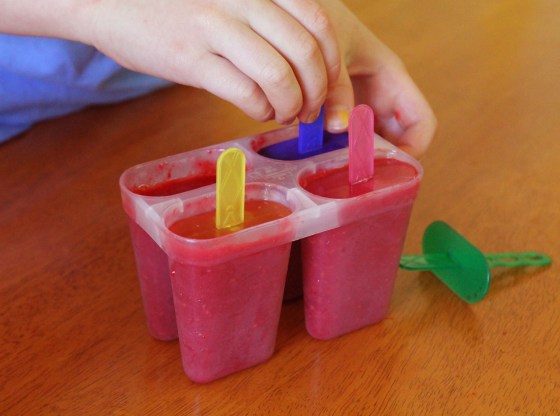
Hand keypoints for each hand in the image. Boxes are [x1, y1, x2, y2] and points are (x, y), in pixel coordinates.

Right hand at [79, 0, 340, 124]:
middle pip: (305, 52)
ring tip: (285, 114)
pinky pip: (245, 92)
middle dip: (317, 91)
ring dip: (291, 105)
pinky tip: (258, 112)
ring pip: (278, 75)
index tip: (328, 87)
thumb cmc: (179, 5)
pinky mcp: (190, 57)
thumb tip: (310, 68)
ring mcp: (214, 26)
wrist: (111, 0)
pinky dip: (261, 110)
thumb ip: (269, 21)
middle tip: (310, 109)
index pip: (318, 23)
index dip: (331, 63)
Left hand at [317, 0, 436, 156]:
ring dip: (357, 158)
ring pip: (370, 145)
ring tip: (336, 167)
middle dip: (381, 161)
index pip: (422, 124)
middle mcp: (381, 98)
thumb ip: (337, 87)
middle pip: (396, 142)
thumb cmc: (325, 23)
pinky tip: (320, 153)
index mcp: (392, 80)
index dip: (413, 149)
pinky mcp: (340, 113)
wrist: (303, 16)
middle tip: (357, 175)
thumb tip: (340, 126)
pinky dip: (337, 149)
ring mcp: (362, 106)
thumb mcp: (335, 51)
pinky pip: (346, 139)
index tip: (390, 168)